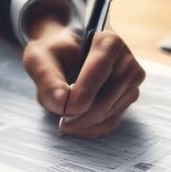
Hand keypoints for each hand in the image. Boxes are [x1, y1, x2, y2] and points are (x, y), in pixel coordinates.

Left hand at [22, 8, 144, 137]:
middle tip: (60, 120)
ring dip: (82, 123)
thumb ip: (47, 79)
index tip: (64, 110)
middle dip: (80, 115)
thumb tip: (61, 103)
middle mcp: (126, 61)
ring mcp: (131, 82)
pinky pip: (110, 122)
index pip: (100, 70)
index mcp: (108, 41)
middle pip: (106, 98)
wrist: (64, 54)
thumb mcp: (39, 58)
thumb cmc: (53, 53)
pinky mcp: (127, 99)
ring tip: (63, 120)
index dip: (82, 94)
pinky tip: (74, 125)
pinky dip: (90, 129)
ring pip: (108, 115)